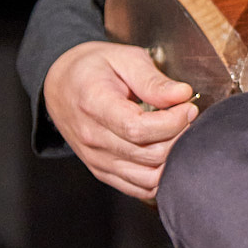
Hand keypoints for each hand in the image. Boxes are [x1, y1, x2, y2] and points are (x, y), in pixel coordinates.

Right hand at [43, 41, 197, 199]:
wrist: (59, 85)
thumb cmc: (92, 69)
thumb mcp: (123, 58)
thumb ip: (153, 80)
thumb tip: (183, 94)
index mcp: (95, 105)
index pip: (138, 129)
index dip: (172, 122)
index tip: (187, 107)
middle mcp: (93, 138)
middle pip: (148, 155)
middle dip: (178, 137)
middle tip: (186, 116)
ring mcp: (96, 159)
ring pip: (148, 178)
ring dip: (172, 159)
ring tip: (177, 134)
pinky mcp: (102, 172)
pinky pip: (139, 188)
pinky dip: (160, 177)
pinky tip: (166, 153)